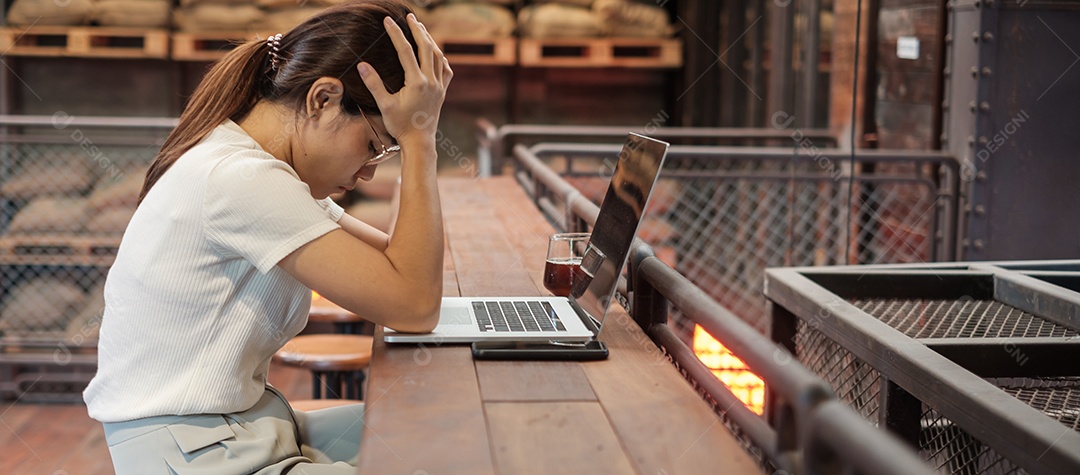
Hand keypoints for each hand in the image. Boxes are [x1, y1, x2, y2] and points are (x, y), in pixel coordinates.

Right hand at [357, 13, 452, 148]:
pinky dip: (441, 57)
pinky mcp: (442, 92)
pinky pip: (445, 70)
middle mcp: (431, 81)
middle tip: (410, 16)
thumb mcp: (384, 105)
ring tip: (421, 28)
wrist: (419, 142)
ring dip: (429, 40)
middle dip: (418, 29)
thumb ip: (374, 84)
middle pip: (426, 47)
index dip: (396, 33)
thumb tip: (362, 65)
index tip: (388, 20)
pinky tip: (436, 53)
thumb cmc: (400, 126)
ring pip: (438, 56)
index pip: (405, 51)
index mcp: (417, 82)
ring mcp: (439, 86)